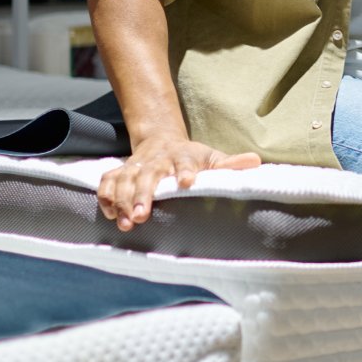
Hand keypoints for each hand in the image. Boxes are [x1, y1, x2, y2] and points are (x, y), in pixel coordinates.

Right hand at [97, 137, 260, 231]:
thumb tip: (255, 162)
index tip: (187, 182)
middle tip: (142, 216)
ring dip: (122, 200)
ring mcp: (137, 166)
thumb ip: (230, 164)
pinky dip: (106, 196)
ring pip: (125, 180)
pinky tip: (110, 214)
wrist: (160, 139)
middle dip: (143, 195)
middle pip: (148, 175)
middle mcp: (158, 160)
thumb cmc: (192, 157)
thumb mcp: (211, 157)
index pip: (186, 162)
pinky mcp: (121, 172)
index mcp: (183, 156)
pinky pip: (108, 182)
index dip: (186, 171)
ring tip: (126, 223)